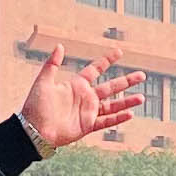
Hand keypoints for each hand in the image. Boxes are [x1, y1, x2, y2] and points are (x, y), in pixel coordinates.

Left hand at [16, 46, 144, 156]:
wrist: (33, 130)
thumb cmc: (35, 106)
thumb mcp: (43, 82)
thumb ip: (52, 64)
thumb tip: (60, 46)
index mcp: (76, 85)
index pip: (95, 70)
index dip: (107, 61)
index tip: (119, 52)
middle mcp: (85, 97)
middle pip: (111, 87)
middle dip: (127, 81)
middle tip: (142, 75)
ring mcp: (88, 112)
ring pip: (113, 105)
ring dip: (127, 101)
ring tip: (142, 97)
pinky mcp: (88, 126)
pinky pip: (106, 121)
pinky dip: (118, 118)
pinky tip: (130, 114)